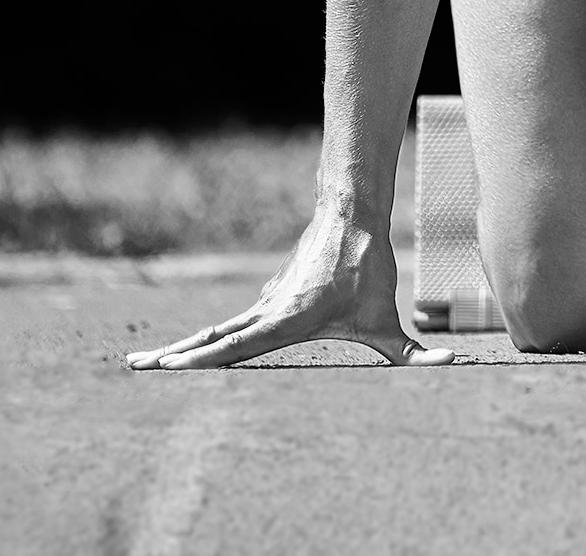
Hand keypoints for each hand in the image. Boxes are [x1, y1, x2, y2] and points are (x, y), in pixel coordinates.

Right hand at [125, 214, 455, 370]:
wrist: (352, 216)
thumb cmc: (367, 268)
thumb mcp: (388, 318)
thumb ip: (413, 351)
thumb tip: (449, 367)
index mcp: (284, 320)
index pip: (236, 346)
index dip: (203, 361)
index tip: (170, 369)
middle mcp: (266, 312)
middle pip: (212, 339)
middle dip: (174, 356)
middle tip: (136, 368)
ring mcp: (264, 304)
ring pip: (217, 330)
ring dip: (185, 347)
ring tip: (150, 364)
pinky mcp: (269, 299)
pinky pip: (232, 323)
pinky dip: (208, 338)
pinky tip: (195, 351)